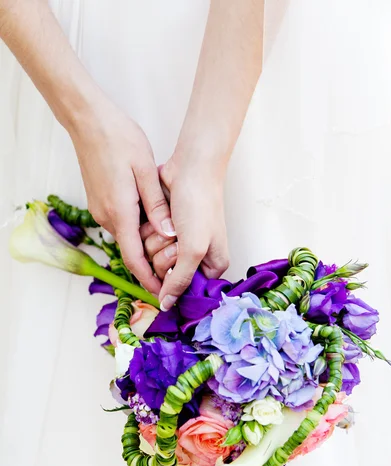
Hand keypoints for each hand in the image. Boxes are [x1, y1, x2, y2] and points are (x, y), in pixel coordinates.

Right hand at [68, 97, 174, 293]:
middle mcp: (106, 216)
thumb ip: (157, 206)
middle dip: (152, 263)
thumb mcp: (146, 172)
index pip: (134, 259)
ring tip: (170, 245)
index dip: (149, 279)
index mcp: (120, 213)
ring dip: (146, 244)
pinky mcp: (100, 201)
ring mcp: (100, 209)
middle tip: (176, 266)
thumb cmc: (119, 140)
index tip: (163, 292)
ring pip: (127, 236)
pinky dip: (137, 230)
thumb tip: (169, 235)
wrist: (88, 121)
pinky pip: (121, 223)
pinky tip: (153, 222)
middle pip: (131, 251)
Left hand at [157, 156, 229, 311]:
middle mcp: (193, 258)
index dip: (175, 277)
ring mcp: (175, 243)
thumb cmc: (200, 205)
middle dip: (164, 253)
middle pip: (162, 273)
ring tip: (170, 223)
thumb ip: (180, 280)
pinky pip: (144, 241)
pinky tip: (159, 218)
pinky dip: (148, 230)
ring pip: (150, 257)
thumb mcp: (194, 248)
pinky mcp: (161, 230)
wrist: (190, 169)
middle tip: (177, 236)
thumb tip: (166, 305)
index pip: (183, 289)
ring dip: (155, 240)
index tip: (181, 257)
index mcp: (210, 266)